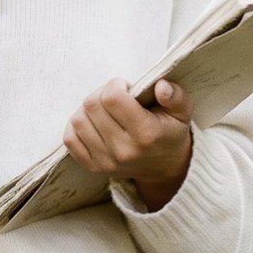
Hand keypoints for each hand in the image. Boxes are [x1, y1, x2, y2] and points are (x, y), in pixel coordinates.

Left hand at [63, 78, 193, 210]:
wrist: (164, 168)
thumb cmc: (169, 133)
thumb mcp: (182, 113)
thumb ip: (176, 97)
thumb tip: (161, 86)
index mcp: (146, 134)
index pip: (112, 97)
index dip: (116, 85)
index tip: (126, 87)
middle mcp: (124, 150)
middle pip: (92, 105)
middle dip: (102, 93)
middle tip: (115, 97)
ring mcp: (106, 161)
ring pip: (78, 120)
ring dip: (89, 109)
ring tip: (106, 110)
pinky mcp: (93, 167)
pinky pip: (70, 139)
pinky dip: (77, 125)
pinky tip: (93, 122)